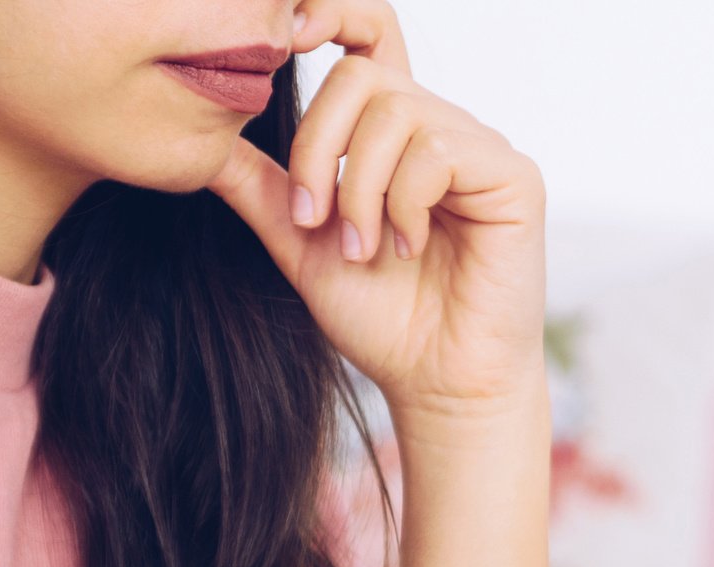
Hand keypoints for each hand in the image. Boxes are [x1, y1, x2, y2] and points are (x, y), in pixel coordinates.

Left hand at [205, 0, 546, 420]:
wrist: (435, 383)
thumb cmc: (381, 321)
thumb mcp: (299, 245)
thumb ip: (260, 188)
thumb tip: (201, 139)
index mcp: (391, 137)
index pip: (366, 43)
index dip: (332, 16)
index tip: (288, 39)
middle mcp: (439, 129)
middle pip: (363, 76)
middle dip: (319, 148)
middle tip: (314, 219)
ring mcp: (478, 149)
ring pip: (397, 113)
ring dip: (359, 190)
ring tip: (362, 250)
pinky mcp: (512, 177)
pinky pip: (438, 152)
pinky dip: (403, 204)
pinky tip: (406, 248)